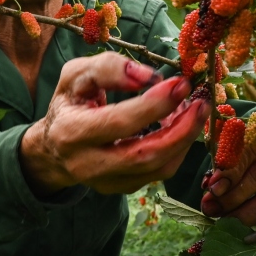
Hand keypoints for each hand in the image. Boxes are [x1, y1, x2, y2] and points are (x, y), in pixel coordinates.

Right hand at [20, 52, 208, 195]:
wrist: (54, 145)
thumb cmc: (70, 103)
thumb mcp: (76, 75)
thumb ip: (108, 68)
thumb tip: (148, 76)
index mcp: (71, 132)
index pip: (119, 122)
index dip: (154, 104)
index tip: (180, 84)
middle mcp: (87, 164)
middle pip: (144, 154)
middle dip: (180, 129)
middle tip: (200, 102)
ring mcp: (106, 182)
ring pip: (157, 169)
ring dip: (184, 139)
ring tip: (195, 111)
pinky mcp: (122, 188)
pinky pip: (158, 173)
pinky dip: (177, 149)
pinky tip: (180, 126)